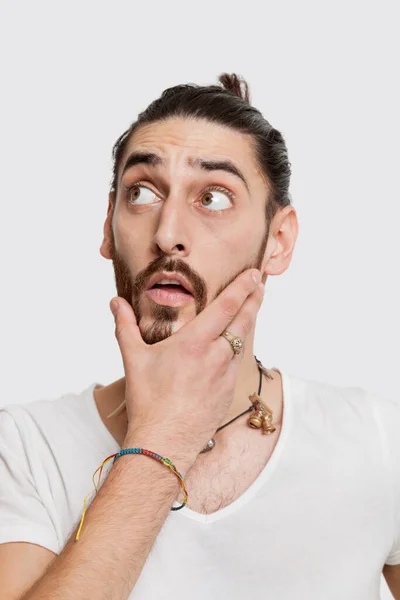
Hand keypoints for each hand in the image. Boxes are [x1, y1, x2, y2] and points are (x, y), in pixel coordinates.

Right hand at [110, 269, 264, 466]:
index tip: (253, 274)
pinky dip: (237, 349)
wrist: (164, 442)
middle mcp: (216, 356)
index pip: (226, 307)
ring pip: (242, 342)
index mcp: (194, 343)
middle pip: (243, 321)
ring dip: (247, 323)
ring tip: (249, 310)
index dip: (242, 288)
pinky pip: (236, 364)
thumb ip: (125, 326)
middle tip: (260, 284)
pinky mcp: (228, 392)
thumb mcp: (133, 359)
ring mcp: (225, 375)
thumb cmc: (148, 401)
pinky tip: (233, 346)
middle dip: (254, 299)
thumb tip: (116, 303)